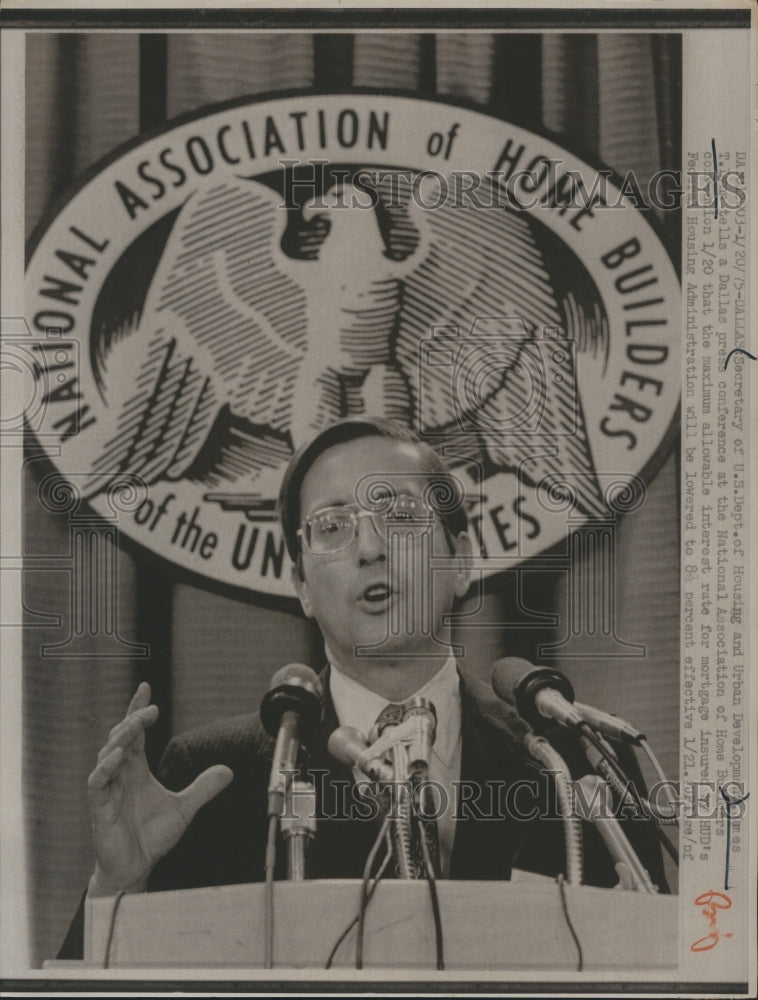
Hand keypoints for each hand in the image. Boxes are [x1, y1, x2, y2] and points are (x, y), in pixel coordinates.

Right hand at [87, 683, 232, 895]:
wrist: (136, 868)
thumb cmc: (152, 836)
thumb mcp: (185, 807)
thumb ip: (203, 787)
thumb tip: (228, 770)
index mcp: (136, 769)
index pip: (135, 732)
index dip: (138, 709)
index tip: (146, 687)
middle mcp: (120, 774)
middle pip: (121, 737)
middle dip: (133, 719)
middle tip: (150, 707)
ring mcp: (108, 789)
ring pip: (107, 754)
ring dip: (120, 738)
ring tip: (135, 724)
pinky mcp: (100, 807)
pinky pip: (97, 782)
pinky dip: (105, 768)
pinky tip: (118, 756)